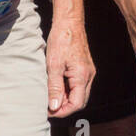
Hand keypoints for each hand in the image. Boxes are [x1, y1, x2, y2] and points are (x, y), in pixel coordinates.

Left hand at [44, 0, 94, 116]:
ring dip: (65, 99)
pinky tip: (56, 86)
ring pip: (79, 94)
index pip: (77, 104)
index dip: (62, 111)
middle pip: (80, 101)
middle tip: (47, 106)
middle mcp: (89, 76)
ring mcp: (88, 72)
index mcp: (82, 76)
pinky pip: (78, 85)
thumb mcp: (53, 66)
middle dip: (64, 107)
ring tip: (49, 96)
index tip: (48, 112)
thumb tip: (54, 107)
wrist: (69, 23)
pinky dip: (68, 90)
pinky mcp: (84, 68)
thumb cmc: (61, 42)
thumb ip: (54, 88)